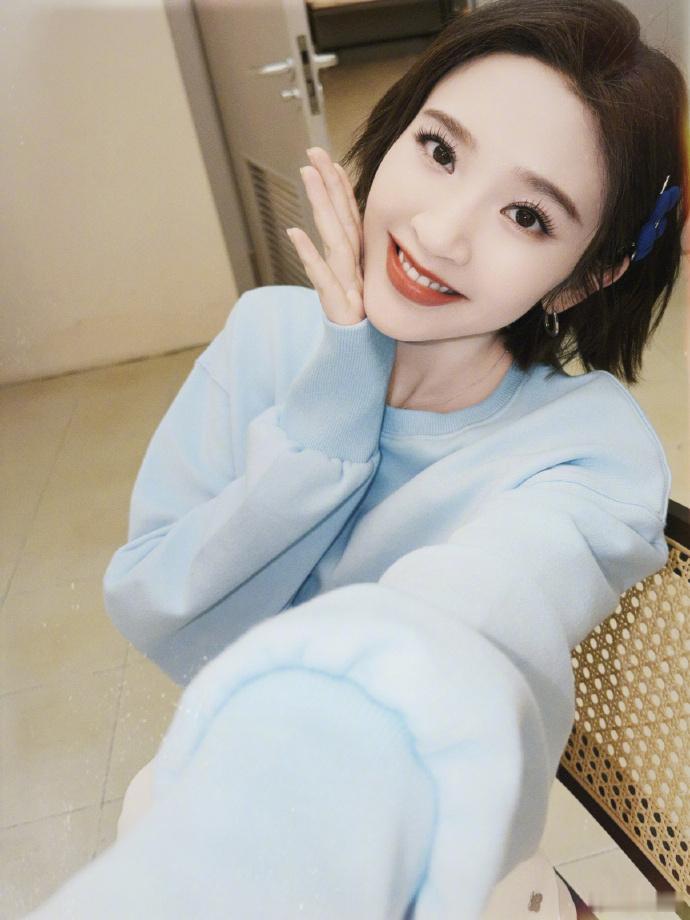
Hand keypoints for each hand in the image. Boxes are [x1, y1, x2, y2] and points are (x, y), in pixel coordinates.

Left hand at [286, 147, 364, 325]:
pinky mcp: (339, 305)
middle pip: (342, 218)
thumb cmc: (354, 322)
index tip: (328, 159)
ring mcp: (349, 284)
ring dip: (322, 204)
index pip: (350, 217)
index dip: (340, 187)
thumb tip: (319, 233)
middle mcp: (355, 267)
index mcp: (358, 261)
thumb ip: (340, 260)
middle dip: (329, 183)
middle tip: (314, 151)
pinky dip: (309, 254)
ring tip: (308, 175)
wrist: (358, 359)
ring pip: (335, 237)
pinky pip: (321, 276)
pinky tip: (295, 232)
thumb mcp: (349, 287)